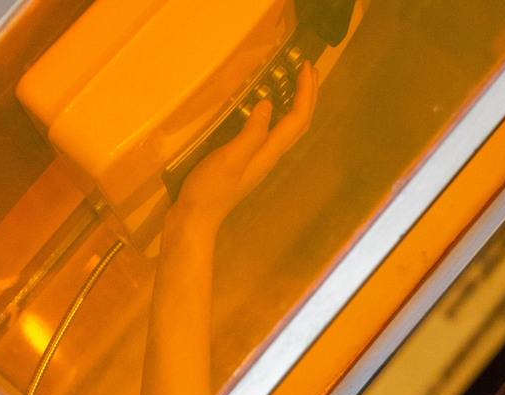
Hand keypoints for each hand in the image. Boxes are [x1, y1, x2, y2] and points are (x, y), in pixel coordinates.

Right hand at [173, 61, 317, 228]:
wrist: (195, 219)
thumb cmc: (209, 190)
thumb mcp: (230, 158)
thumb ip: (251, 133)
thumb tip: (268, 104)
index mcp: (268, 154)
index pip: (296, 120)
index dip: (305, 92)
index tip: (306, 66)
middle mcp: (269, 157)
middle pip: (299, 125)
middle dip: (308, 96)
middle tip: (309, 68)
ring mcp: (259, 160)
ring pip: (289, 129)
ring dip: (297, 104)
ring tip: (298, 83)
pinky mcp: (247, 161)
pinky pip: (273, 133)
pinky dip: (280, 115)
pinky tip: (270, 108)